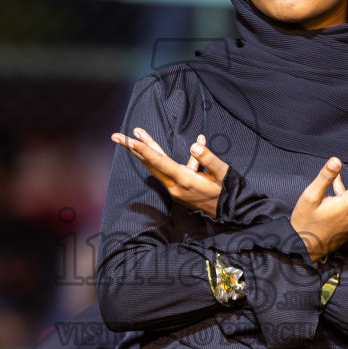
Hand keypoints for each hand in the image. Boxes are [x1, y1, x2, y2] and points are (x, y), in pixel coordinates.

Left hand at [112, 129, 228, 218]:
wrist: (231, 212)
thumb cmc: (228, 191)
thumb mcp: (223, 173)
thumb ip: (208, 159)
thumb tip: (195, 144)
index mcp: (185, 180)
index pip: (160, 162)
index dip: (145, 149)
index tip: (130, 140)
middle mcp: (175, 185)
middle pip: (150, 164)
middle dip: (133, 149)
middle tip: (116, 136)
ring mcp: (176, 189)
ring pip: (157, 166)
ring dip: (145, 151)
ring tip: (134, 135)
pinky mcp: (180, 189)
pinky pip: (169, 170)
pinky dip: (170, 157)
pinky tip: (195, 145)